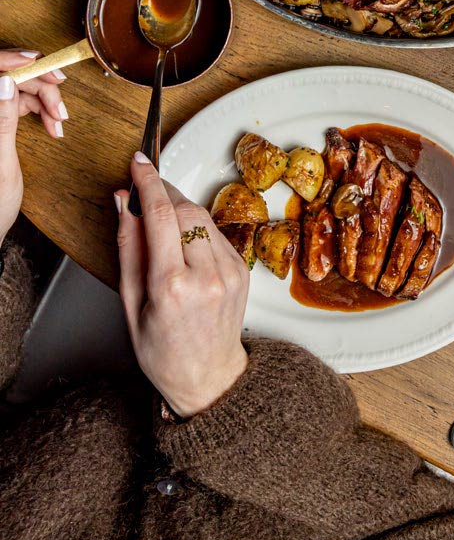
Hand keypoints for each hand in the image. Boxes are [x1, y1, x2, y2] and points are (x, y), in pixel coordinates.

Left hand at [0, 50, 67, 246]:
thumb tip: (5, 82)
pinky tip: (51, 122)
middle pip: (6, 76)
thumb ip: (2, 120)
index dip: (12, 60)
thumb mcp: (0, 164)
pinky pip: (17, 101)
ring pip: (14, 87)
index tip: (38, 62)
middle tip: (60, 96)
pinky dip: (38, 108)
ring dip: (41, 97)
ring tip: (59, 118)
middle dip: (36, 82)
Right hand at [116, 154, 248, 418]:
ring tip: (160, 215)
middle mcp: (206, 275)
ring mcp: (231, 272)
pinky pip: (217, 233)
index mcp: (172, 286)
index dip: (147, 182)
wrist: (208, 377)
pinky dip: (198, 226)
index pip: (160, 216)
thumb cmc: (162, 350)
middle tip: (143, 186)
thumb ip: (128, 247)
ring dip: (181, 205)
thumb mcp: (130, 303)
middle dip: (163, 191)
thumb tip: (122, 201)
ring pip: (204, 216)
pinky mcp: (244, 269)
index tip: (138, 162)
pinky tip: (183, 240)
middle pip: (185, 209)